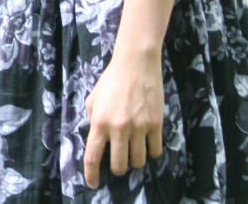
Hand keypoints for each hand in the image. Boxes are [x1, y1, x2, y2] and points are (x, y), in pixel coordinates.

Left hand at [82, 48, 163, 188]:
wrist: (135, 64)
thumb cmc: (111, 80)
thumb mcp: (93, 98)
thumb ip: (92, 119)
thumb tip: (96, 139)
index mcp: (99, 122)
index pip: (92, 157)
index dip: (92, 175)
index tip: (93, 184)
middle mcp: (118, 127)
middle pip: (118, 165)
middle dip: (117, 169)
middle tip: (117, 164)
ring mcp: (139, 127)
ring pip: (138, 161)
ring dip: (134, 161)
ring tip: (132, 153)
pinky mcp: (156, 124)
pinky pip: (155, 151)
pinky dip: (151, 152)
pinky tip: (147, 145)